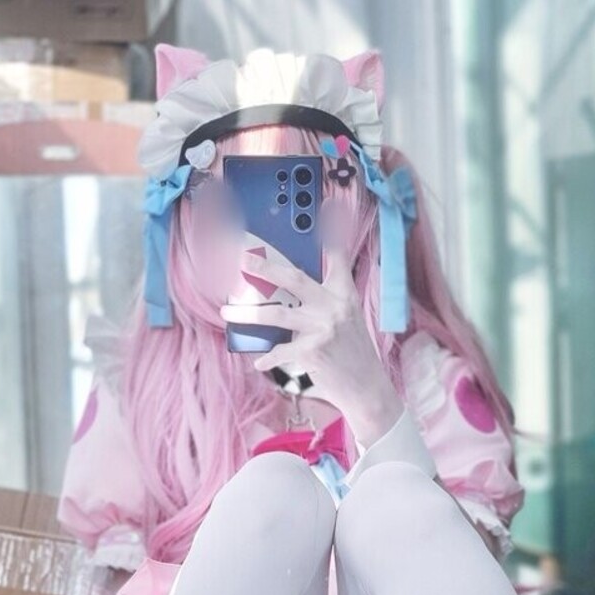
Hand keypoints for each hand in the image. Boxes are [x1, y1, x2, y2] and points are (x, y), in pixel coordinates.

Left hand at [219, 244, 404, 445]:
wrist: (367, 388)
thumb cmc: (353, 354)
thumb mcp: (346, 321)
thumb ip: (323, 304)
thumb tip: (286, 296)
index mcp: (344, 295)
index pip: (336, 258)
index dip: (331, 232)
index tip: (326, 206)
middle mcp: (334, 307)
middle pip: (293, 279)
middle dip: (264, 267)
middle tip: (241, 259)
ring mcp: (322, 329)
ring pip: (276, 315)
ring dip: (247, 313)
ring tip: (226, 310)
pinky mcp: (312, 352)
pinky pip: (279, 351)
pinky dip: (266, 357)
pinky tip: (257, 361)